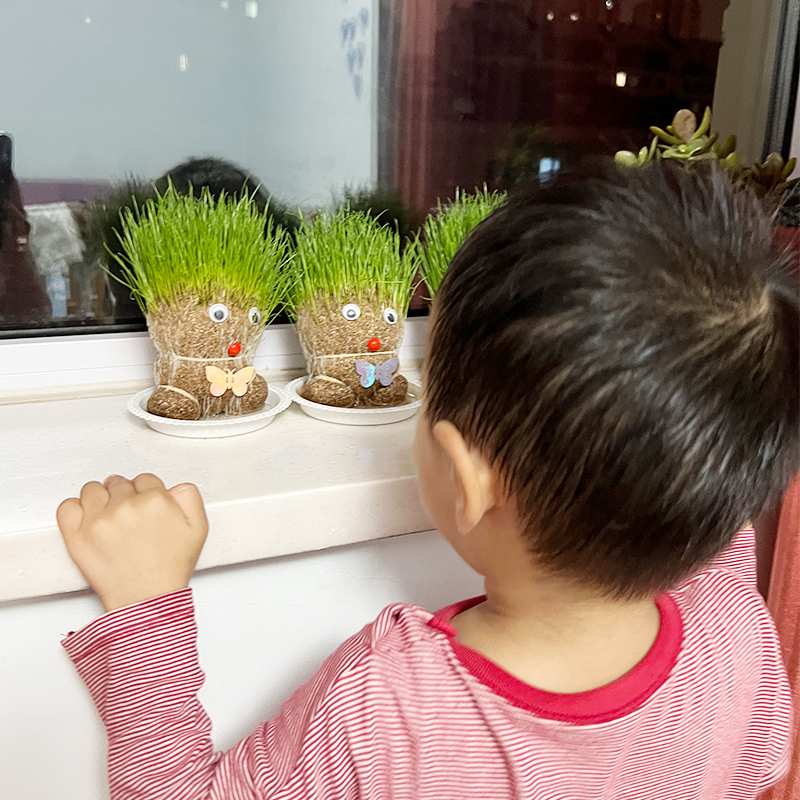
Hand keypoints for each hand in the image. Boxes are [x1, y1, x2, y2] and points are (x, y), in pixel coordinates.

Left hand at [57, 474, 208, 611]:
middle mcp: (125, 506)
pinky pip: (67, 506)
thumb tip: (174, 486)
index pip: (145, 480)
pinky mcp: (77, 535)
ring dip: (100, 500)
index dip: (146, 493)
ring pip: (92, 490)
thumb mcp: (198, 527)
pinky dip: (75, 509)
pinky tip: (87, 519)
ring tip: (109, 518)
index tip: (145, 506)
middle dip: (124, 496)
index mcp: (155, 500)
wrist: (147, 599)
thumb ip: (188, 496)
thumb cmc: (169, 568)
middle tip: (130, 516)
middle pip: (118, 483)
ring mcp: (99, 520)